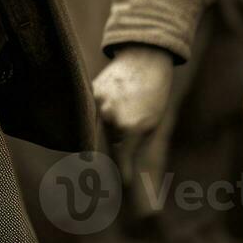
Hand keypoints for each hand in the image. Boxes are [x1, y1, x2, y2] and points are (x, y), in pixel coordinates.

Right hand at [92, 44, 173, 185]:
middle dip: (98, 164)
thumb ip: (133, 148)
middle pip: (100, 149)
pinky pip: (88, 114)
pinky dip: (90, 121)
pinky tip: (91, 124)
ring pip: (92, 130)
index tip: (114, 185)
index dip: (117, 175)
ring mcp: (97, 102)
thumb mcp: (151, 124)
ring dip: (94, 140)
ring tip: (91, 153)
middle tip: (95, 178)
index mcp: (131, 128)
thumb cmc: (154, 93)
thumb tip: (122, 174)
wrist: (144, 57)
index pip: (119, 161)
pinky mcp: (89, 92)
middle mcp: (111, 116)